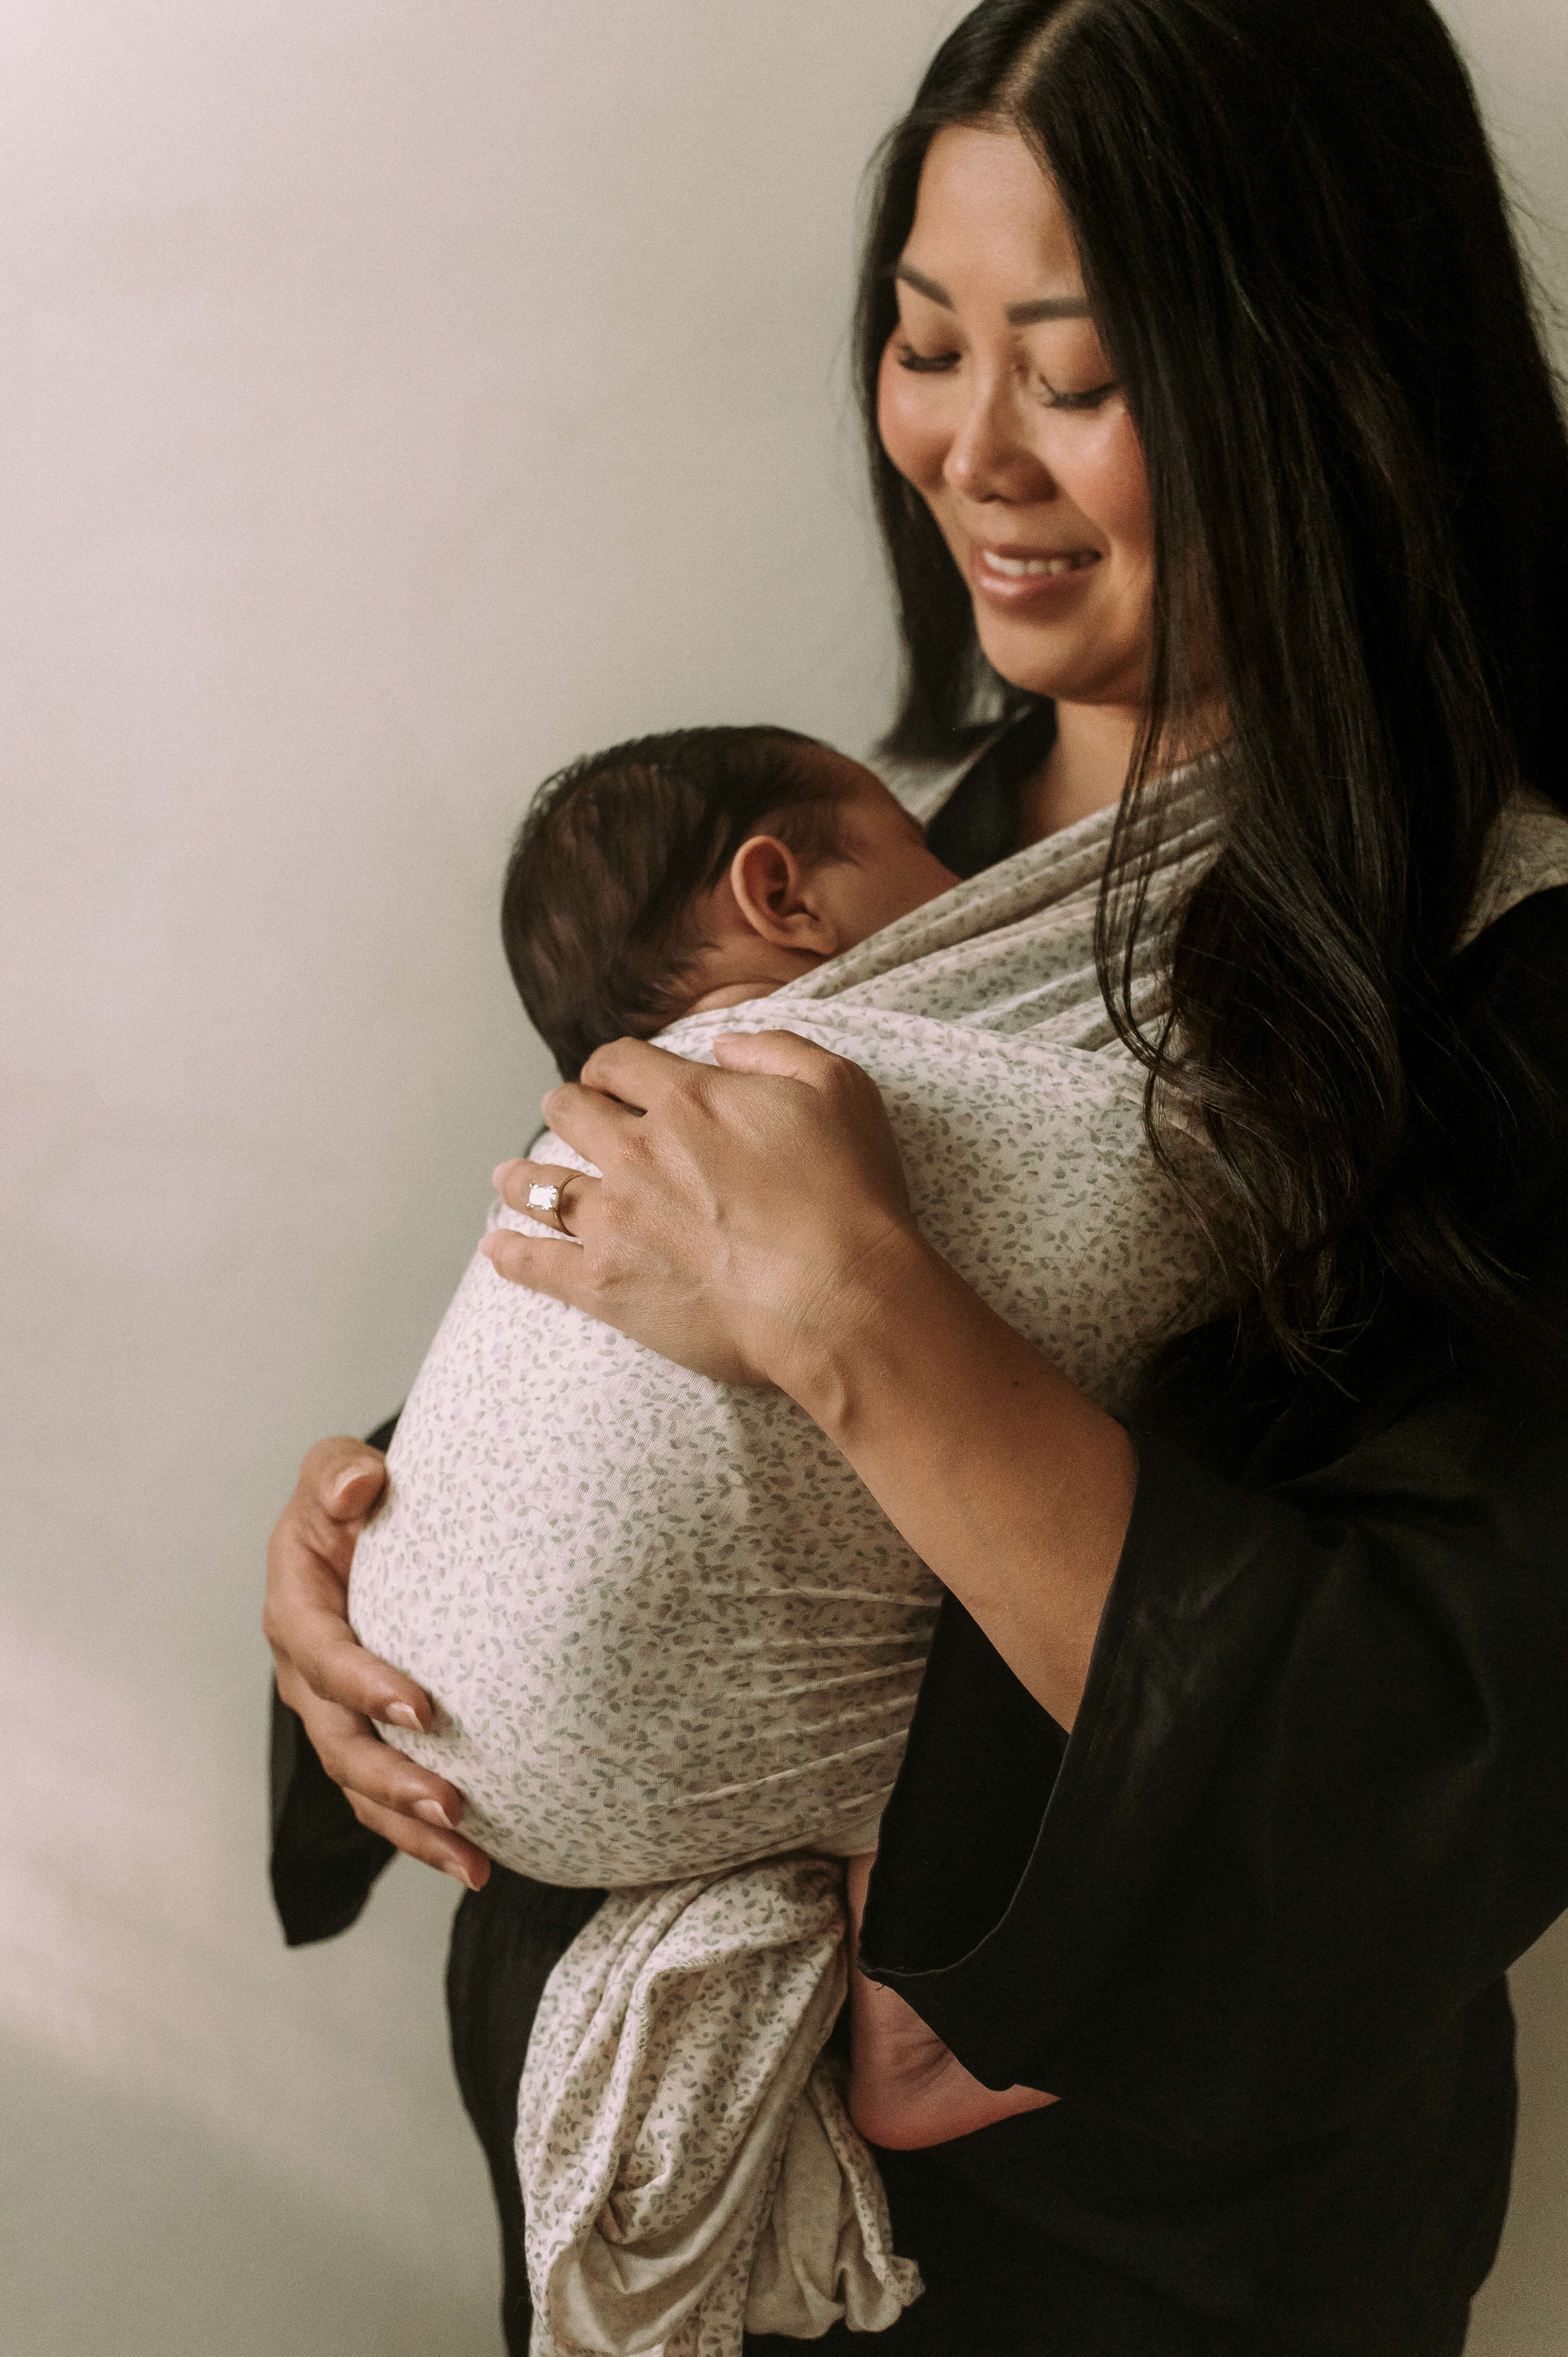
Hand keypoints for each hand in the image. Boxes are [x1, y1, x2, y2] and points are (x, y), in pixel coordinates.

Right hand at [263, 1437, 488, 1889]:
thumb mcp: (334, 1471)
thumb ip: (338, 1473)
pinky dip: (424, 1836)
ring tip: (472, 1860)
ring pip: (363, 1787)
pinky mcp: (366, 1739)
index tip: (423, 1709)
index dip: (364, 1685)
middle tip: (450, 1803)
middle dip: (392, 1779)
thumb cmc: (354, 1498)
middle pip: (340, 1741)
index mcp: (296, 1609)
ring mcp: (334, 1715)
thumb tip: (360, 1486)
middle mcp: (307, 1673)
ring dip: (412, 1829)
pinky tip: (477, 1863)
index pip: (323, 1654)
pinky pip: (385, 1798)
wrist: (364, 1528)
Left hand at [480, 1029, 923, 1390]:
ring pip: (541, 1185)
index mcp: (687, 1100)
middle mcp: (638, 1152)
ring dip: (523, 1177)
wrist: (841, 1298)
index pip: (617, 1063)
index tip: (608, 1079)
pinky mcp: (604, 1284)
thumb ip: (777, 1049)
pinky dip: (510, 1253)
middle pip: (568, 1113)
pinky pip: (534, 1263)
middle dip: (565, 1110)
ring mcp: (615, 1219)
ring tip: (510, 1179)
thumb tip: (724, 1045)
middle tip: (567, 1120)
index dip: (609, 1067)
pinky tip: (497, 1248)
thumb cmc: (851, 1195)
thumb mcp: (839, 1088)